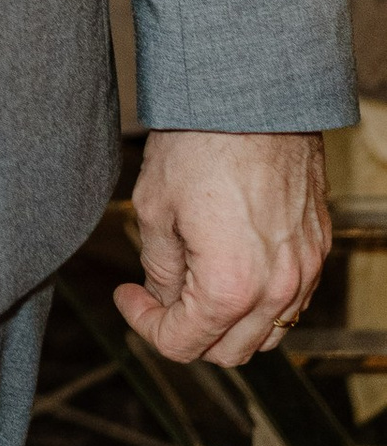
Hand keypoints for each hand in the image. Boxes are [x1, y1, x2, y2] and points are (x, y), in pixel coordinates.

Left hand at [115, 129, 331, 367]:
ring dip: (228, 323)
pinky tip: (229, 265)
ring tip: (192, 282)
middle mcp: (277, 289)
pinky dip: (260, 300)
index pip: (186, 344)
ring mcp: (305, 270)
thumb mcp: (155, 207)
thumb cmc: (199, 141)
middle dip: (187, 332)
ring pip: (268, 333)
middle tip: (155, 296)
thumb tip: (163, 296)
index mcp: (230, 287)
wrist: (252, 95)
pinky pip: (291, 299)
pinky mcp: (318, 246)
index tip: (127, 296)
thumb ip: (159, 267)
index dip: (146, 325)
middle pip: (230, 351)